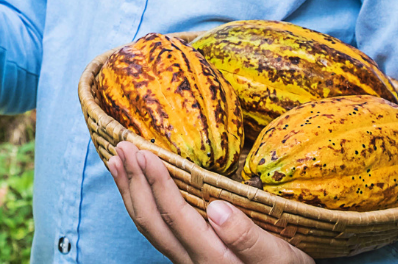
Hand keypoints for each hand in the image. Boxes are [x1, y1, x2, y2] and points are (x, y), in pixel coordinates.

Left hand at [108, 141, 313, 263]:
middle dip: (134, 182)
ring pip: (147, 226)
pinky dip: (138, 200)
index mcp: (213, 260)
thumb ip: (249, 238)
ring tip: (117, 159)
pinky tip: (133, 182)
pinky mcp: (184, 254)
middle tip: (123, 145)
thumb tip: (217, 209)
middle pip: (151, 221)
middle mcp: (190, 262)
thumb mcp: (280, 257)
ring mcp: (184, 259)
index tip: (145, 153)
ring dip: (129, 190)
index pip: (175, 217)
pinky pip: (154, 227)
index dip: (157, 184)